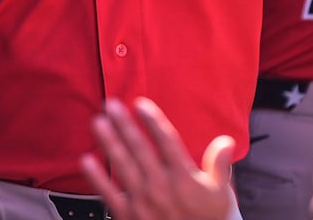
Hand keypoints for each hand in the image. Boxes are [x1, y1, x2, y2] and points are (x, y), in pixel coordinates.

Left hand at [82, 97, 235, 219]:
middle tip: (111, 104)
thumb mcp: (221, 193)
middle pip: (140, 148)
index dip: (152, 120)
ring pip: (123, 165)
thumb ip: (220, 164)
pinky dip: (97, 178)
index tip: (140, 104)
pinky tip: (86, 161)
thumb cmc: (209, 219)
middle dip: (124, 124)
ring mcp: (144, 202)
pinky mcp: (129, 217)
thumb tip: (226, 141)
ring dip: (109, 142)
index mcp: (184, 177)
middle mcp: (162, 186)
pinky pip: (110, 194)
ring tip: (98, 122)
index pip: (166, 141)